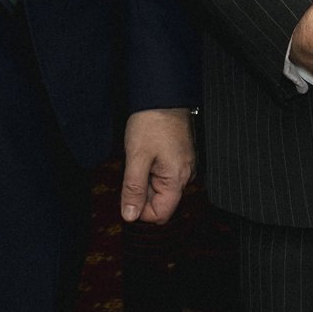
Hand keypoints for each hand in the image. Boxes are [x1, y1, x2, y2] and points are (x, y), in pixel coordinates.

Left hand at [121, 107, 195, 223]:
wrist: (163, 95)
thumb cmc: (152, 122)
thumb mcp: (136, 157)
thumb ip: (133, 189)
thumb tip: (129, 216)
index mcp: (177, 178)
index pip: (160, 215)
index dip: (140, 210)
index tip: (128, 194)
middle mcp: (185, 175)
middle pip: (161, 202)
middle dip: (142, 192)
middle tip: (133, 169)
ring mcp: (183, 166)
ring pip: (161, 188)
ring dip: (146, 180)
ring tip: (140, 159)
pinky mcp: (179, 158)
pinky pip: (164, 175)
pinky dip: (151, 171)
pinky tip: (146, 155)